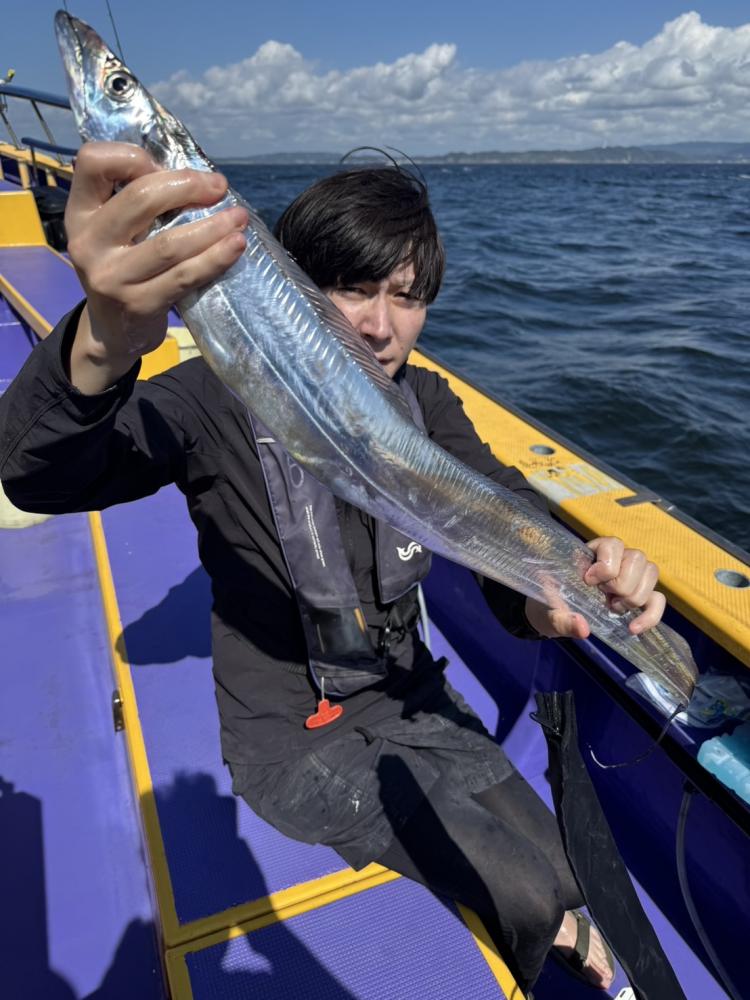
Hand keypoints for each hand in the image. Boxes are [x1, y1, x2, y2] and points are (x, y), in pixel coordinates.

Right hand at [65, 142, 248, 392]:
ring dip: (212, 226)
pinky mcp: (138, 305)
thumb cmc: (125, 268)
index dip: (132, 156)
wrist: (114, 332)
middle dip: (187, 186)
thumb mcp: (115, 232)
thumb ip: (138, 202)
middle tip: (218, 186)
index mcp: (80, 213)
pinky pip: (185, 276)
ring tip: (239, 218)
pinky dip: (215, 258)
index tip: (164, 167)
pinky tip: (236, 246)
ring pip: (169, 243)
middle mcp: (88, 242)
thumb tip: (197, 176)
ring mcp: (111, 277)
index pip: (92, 161)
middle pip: (139, 198)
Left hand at [524, 536, 664, 638]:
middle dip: (622, 583)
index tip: (589, 582)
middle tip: (603, 597)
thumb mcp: (551, 612)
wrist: (553, 616)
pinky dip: (651, 615)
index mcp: (592, 553)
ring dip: (635, 596)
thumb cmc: (551, 605)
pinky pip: (657, 599)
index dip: (606, 565)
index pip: (613, 544)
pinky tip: (634, 629)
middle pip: (637, 558)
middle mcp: (616, 559)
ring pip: (651, 572)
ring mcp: (631, 576)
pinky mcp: (639, 595)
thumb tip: (583, 628)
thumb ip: (563, 619)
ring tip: (614, 608)